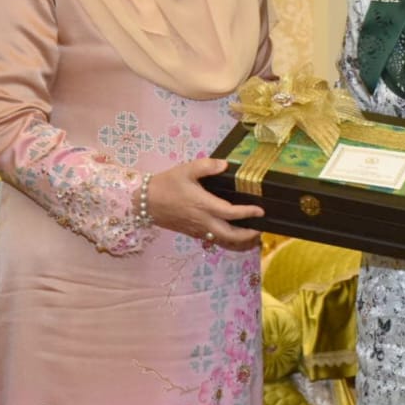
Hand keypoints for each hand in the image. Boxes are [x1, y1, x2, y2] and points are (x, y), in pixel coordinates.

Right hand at [147, 158, 264, 251]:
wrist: (144, 201)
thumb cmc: (166, 184)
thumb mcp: (186, 169)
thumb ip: (207, 165)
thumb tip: (225, 165)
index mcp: (203, 205)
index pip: (231, 213)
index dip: (248, 213)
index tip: (261, 211)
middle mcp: (202, 220)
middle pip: (229, 235)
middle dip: (247, 235)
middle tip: (260, 228)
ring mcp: (197, 229)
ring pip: (221, 239)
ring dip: (238, 239)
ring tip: (250, 232)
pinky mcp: (191, 232)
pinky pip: (212, 238)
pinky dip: (225, 237)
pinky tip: (231, 230)